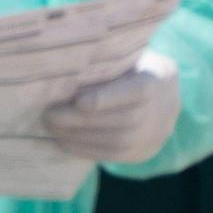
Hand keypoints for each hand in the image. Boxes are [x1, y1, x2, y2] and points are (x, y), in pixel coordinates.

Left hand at [43, 51, 180, 164]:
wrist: (162, 98)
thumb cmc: (130, 69)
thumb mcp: (125, 58)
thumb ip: (105, 64)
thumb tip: (63, 70)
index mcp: (158, 78)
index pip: (139, 91)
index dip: (107, 98)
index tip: (77, 101)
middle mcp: (162, 109)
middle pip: (123, 120)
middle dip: (81, 120)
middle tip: (50, 115)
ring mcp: (155, 134)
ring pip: (117, 140)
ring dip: (79, 136)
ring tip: (52, 128)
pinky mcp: (143, 152)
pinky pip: (114, 155)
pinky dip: (85, 149)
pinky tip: (63, 142)